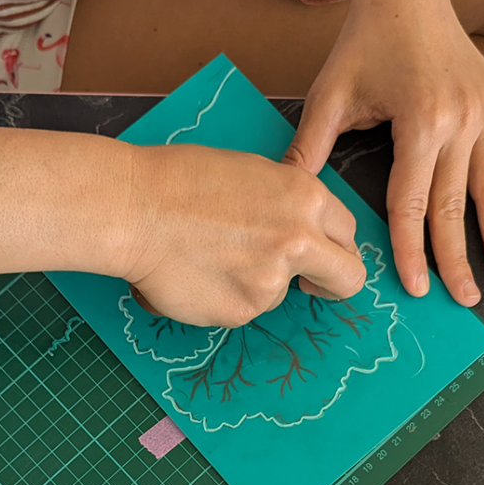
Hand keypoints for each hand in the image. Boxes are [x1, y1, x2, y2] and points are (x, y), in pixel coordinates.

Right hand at [120, 144, 366, 326]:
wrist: (135, 209)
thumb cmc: (179, 181)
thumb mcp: (252, 173)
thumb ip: (286, 204)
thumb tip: (300, 229)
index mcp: (305, 197)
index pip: (348, 233)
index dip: (335, 246)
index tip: (323, 255)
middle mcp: (299, 240)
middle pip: (348, 278)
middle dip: (334, 285)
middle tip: (312, 286)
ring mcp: (272, 281)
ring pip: (280, 294)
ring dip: (254, 284)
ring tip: (209, 257)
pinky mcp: (242, 311)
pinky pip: (243, 309)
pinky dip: (223, 298)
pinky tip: (196, 273)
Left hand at [282, 0, 483, 306]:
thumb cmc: (365, 43)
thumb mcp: (330, 94)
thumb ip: (310, 148)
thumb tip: (288, 193)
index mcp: (420, 123)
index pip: (413, 204)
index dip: (412, 250)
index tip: (416, 287)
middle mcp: (460, 121)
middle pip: (457, 205)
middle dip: (459, 258)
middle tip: (465, 299)